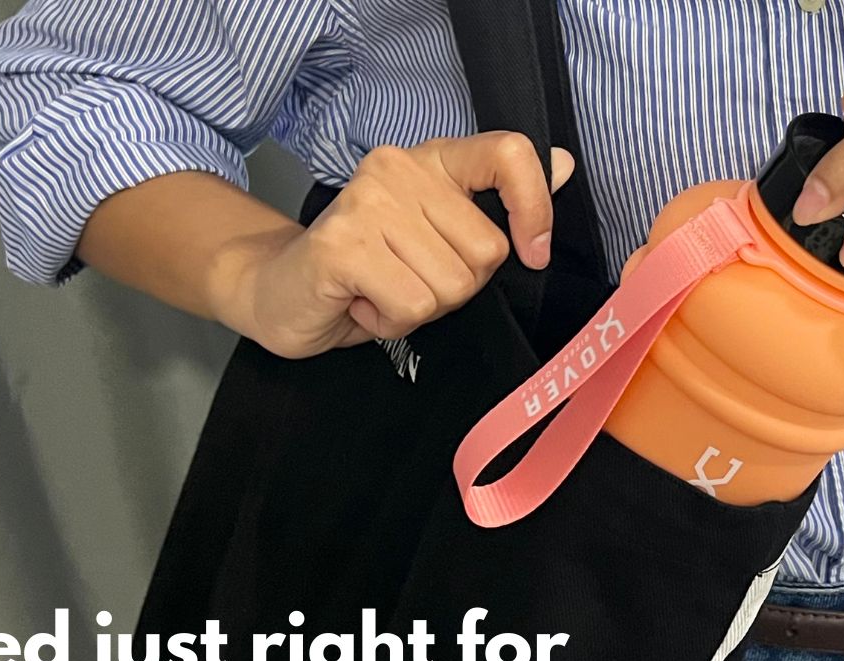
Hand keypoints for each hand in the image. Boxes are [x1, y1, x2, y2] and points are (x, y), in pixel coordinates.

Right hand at [216, 133, 573, 357]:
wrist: (279, 291)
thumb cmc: (368, 270)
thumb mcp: (441, 236)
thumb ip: (496, 205)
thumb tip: (564, 165)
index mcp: (431, 160)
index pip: (509, 154)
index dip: (535, 207)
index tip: (533, 251)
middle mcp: (399, 168)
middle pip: (488, 251)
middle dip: (458, 286)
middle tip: (408, 278)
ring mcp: (368, 203)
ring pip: (453, 286)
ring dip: (422, 307)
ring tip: (381, 290)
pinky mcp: (343, 246)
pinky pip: (413, 306)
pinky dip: (392, 322)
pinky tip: (362, 303)